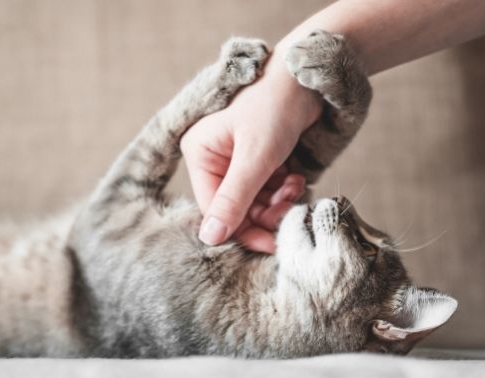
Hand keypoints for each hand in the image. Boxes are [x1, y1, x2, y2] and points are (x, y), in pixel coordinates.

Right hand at [180, 49, 321, 252]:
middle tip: (291, 208)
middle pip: (236, 206)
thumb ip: (233, 199)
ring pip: (255, 201)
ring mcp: (237, 158)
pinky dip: (284, 190)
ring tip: (296, 186)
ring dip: (278, 201)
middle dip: (266, 212)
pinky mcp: (259, 158)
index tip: (271, 244)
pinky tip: (296, 178)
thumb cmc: (276, 105)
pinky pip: (267, 188)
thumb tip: (209, 239)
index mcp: (200, 153)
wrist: (308, 75)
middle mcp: (214, 157)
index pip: (214, 207)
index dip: (241, 229)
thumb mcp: (255, 156)